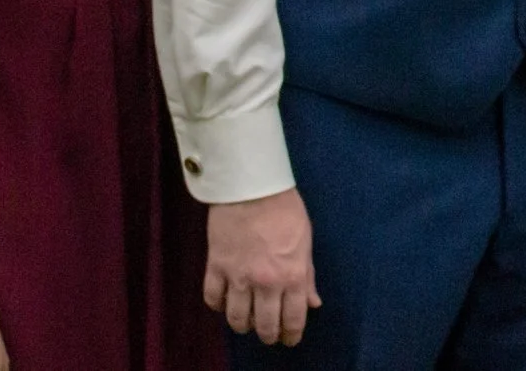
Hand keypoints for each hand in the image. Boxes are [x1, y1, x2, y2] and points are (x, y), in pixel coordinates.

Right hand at [206, 188, 319, 346]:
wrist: (251, 185)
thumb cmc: (284, 209)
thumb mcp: (305, 241)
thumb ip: (308, 275)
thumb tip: (312, 303)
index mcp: (293, 276)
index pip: (293, 320)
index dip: (291, 335)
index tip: (289, 339)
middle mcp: (266, 282)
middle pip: (265, 326)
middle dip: (268, 335)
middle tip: (268, 334)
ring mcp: (239, 276)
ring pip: (237, 319)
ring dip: (242, 325)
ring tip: (246, 321)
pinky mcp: (216, 266)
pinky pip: (213, 299)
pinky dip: (218, 305)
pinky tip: (224, 301)